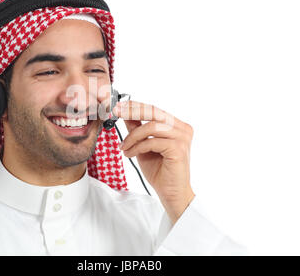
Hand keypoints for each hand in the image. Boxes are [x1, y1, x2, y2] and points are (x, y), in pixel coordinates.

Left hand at [112, 100, 194, 224]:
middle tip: (117, 112)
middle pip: (154, 112)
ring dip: (133, 136)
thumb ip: (138, 129)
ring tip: (124, 147)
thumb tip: (125, 113)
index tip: (118, 106)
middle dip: (133, 111)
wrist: (170, 193)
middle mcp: (182, 129)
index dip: (135, 106)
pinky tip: (129, 154)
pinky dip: (137, 147)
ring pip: (151, 126)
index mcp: (177, 125)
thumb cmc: (159, 170)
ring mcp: (182, 138)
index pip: (154, 109)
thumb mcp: (143, 145)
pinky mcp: (178, 148)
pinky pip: (152, 141)